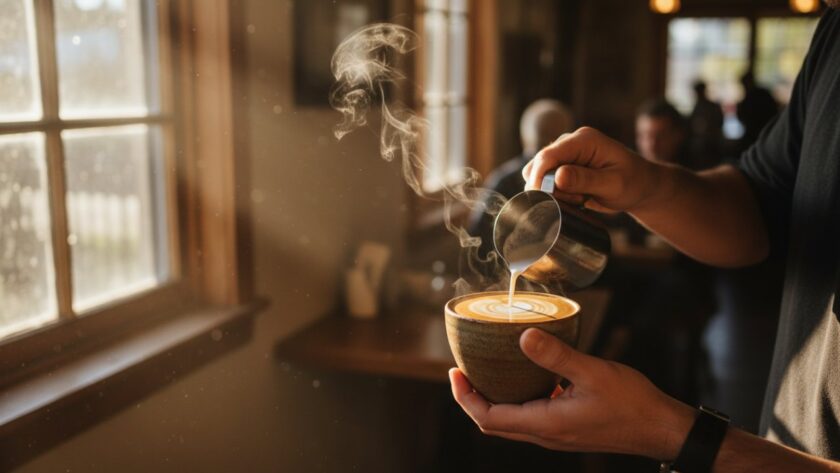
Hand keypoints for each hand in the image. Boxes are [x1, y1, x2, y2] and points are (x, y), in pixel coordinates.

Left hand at [449, 328, 694, 459]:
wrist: (661, 428)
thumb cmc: (632, 404)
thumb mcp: (592, 373)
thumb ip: (556, 356)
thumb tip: (523, 336)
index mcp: (545, 424)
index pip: (488, 418)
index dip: (465, 398)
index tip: (455, 373)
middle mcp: (545, 434)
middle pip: (493, 423)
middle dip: (472, 398)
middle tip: (462, 370)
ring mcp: (555, 434)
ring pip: (510, 421)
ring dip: (493, 399)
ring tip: (486, 369)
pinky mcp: (566, 428)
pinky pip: (530, 416)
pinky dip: (516, 398)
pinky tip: (524, 374)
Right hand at [522, 127, 665, 212]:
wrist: (641, 186)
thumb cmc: (633, 183)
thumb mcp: (613, 184)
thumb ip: (585, 180)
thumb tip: (557, 176)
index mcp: (584, 140)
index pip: (549, 155)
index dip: (539, 177)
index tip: (543, 199)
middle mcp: (570, 143)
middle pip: (539, 165)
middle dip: (549, 187)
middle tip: (577, 199)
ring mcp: (565, 155)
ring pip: (538, 174)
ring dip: (553, 192)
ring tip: (579, 198)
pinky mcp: (562, 167)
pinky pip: (545, 182)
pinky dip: (556, 194)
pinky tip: (576, 198)